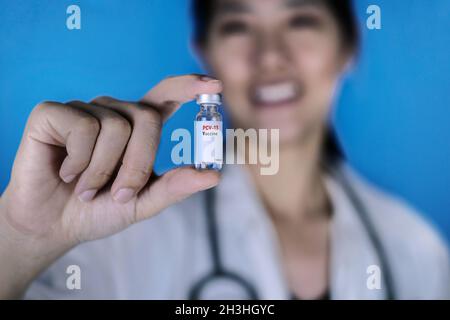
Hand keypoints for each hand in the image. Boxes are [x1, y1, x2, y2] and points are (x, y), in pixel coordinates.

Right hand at [0, 75, 221, 296]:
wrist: (53, 224)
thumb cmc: (99, 209)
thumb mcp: (143, 202)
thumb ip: (175, 187)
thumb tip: (214, 175)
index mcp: (136, 127)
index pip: (165, 95)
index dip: (188, 86)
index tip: (215, 85)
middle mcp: (112, 112)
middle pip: (147, 118)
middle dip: (138, 164)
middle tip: (118, 193)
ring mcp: (83, 110)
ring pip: (115, 127)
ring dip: (103, 170)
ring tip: (86, 187)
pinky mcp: (53, 114)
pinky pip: (82, 129)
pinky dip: (79, 161)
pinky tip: (66, 172)